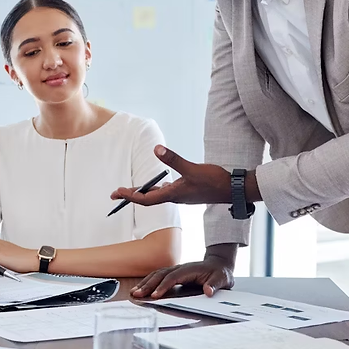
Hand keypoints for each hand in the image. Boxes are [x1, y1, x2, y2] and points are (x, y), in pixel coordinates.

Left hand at [110, 145, 231, 205]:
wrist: (232, 190)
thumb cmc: (213, 181)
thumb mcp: (192, 168)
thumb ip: (173, 159)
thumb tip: (156, 149)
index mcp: (173, 195)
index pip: (145, 199)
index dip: (130, 195)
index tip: (116, 193)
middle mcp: (175, 197)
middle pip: (148, 199)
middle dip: (131, 195)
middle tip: (115, 193)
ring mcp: (181, 195)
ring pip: (157, 196)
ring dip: (143, 193)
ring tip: (131, 190)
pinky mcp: (187, 191)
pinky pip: (167, 192)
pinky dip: (158, 189)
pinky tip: (159, 184)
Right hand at [131, 257, 234, 298]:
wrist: (219, 264)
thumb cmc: (219, 273)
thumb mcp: (222, 279)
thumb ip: (215, 285)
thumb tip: (208, 291)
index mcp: (190, 269)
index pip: (173, 277)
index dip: (164, 286)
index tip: (155, 295)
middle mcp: (180, 268)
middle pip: (160, 275)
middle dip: (148, 285)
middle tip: (138, 294)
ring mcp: (176, 270)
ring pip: (157, 275)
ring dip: (145, 283)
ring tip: (134, 292)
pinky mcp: (174, 274)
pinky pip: (158, 277)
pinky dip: (148, 282)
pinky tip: (141, 289)